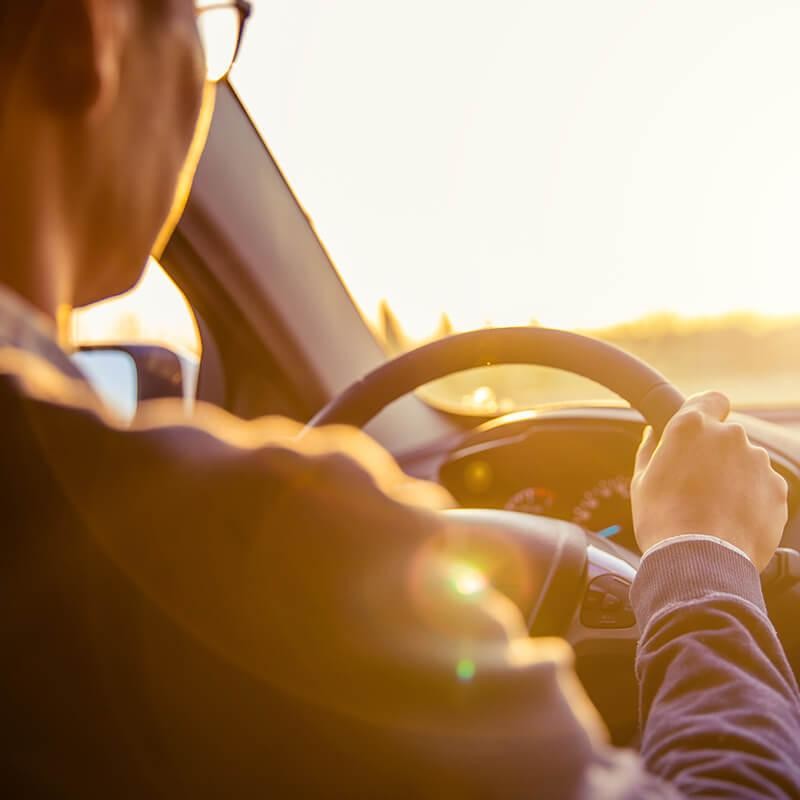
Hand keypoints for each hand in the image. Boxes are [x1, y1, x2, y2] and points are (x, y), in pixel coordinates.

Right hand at [631, 391, 787, 571]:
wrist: (698, 562)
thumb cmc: (663, 521)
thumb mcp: (641, 481)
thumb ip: (651, 450)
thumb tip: (653, 436)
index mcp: (692, 427)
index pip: (711, 399)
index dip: (707, 412)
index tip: (701, 430)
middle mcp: (730, 436)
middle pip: (728, 436)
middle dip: (716, 454)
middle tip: (697, 484)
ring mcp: (758, 462)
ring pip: (747, 462)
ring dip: (735, 477)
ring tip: (715, 509)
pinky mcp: (778, 489)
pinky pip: (763, 487)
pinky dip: (752, 499)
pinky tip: (731, 520)